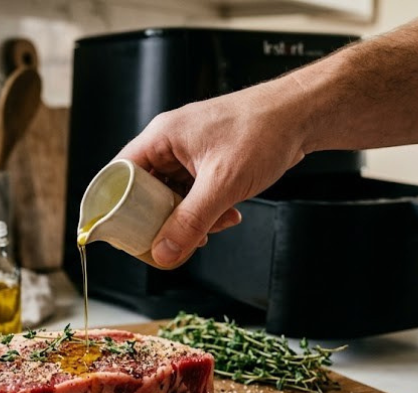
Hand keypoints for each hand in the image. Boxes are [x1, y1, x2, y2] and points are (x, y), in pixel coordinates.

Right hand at [116, 79, 310, 267]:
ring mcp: (190, 154)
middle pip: (146, 192)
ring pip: (173, 197)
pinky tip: (228, 214)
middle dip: (163, 220)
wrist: (302, 117)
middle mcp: (171, 144)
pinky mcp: (209, 163)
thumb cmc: (264, 129)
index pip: (120, 174)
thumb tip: (165, 251)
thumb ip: (190, 221)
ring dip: (191, 218)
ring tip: (216, 224)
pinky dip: (208, 210)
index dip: (116, 205)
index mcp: (161, 137)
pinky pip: (195, 194)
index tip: (121, 232)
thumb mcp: (221, 184)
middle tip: (174, 240)